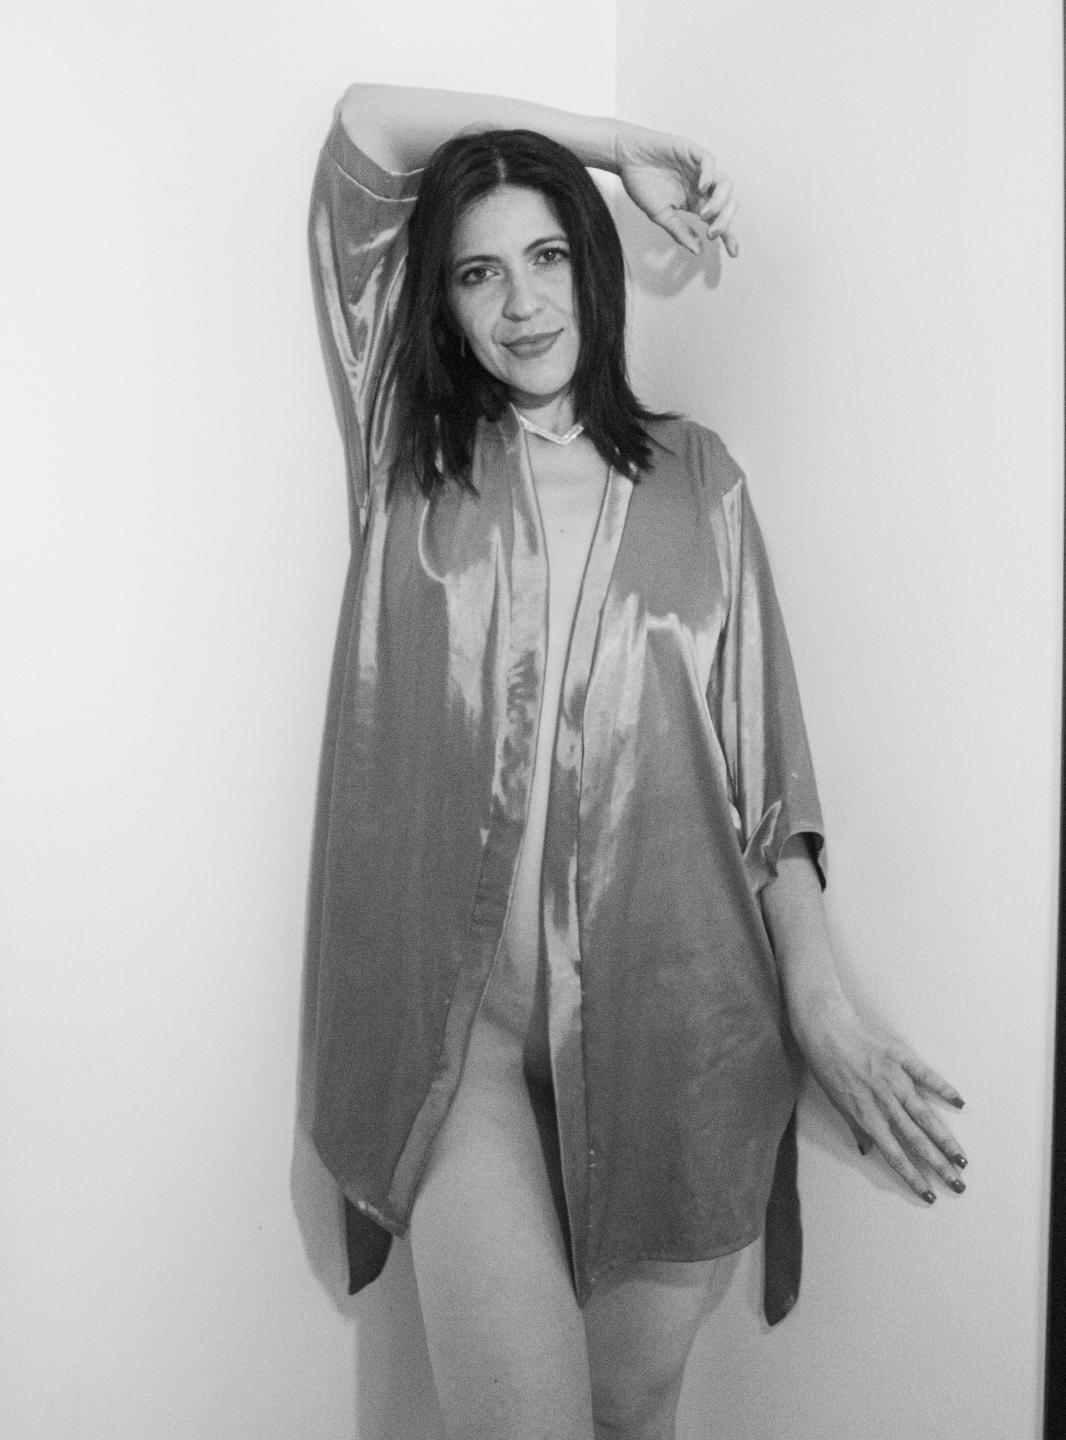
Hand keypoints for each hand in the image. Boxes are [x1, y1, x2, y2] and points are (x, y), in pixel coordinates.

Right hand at [615, 128, 738, 257]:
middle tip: (712, 234)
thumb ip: (679, 231)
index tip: (734, 252)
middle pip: (727, 204)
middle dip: (725, 221)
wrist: (626, 157)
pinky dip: (709, 175)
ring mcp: (699, 169)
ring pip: (724, 184)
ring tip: (704, 214)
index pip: (719, 219)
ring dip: (719, 202)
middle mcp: (702, 187)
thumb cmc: (641, 183)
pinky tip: (702, 188)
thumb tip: (698, 250)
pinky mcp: (692, 151)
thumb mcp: (660, 215)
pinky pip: (709, 162)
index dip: (729, 235)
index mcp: (696, 202)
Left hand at [792, 993, 967, 1203]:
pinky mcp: (901, 1056)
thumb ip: (855, 1126)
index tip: (929, 1193)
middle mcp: (883, 1101)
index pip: (893, 1154)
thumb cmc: (825, 1063)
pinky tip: (960, 1103)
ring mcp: (894, 1078)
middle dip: (938, 1165)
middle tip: (958, 1184)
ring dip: (945, 1139)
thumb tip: (866, 1150)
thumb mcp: (835, 1100)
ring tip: (962, 1159)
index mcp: (866, 1114)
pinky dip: (944, 1089)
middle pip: (916, 1140)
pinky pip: (927, 1075)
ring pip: (925, 1115)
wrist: (823, 1025)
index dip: (912, 1176)